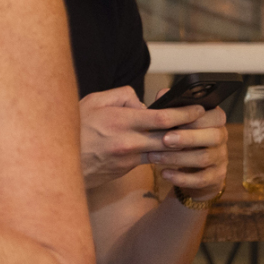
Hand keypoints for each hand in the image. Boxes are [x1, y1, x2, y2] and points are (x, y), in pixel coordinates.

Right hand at [78, 87, 226, 195]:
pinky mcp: (127, 169)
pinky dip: (159, 151)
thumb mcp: (92, 101)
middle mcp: (128, 142)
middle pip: (169, 137)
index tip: (198, 108)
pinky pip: (148, 158)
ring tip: (190, 134)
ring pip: (162, 150)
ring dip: (178, 144)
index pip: (162, 117)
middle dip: (189, 129)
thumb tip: (141, 101)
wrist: (59, 161)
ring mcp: (128, 158)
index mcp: (121, 121)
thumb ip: (121, 95)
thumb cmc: (75, 126)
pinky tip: (166, 146)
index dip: (185, 113)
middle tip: (204, 122)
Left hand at [152, 101, 226, 200]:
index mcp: (214, 120)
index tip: (175, 119)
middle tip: (164, 139)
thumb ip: (170, 107)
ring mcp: (220, 158)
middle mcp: (221, 137)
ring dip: (177, 158)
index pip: (216, 115)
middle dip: (187, 137)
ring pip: (204, 158)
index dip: (196, 117)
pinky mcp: (215, 177)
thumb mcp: (174, 121)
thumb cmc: (178, 136)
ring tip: (154, 157)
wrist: (188, 169)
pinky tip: (164, 174)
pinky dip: (181, 177)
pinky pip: (202, 179)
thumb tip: (162, 94)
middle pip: (213, 136)